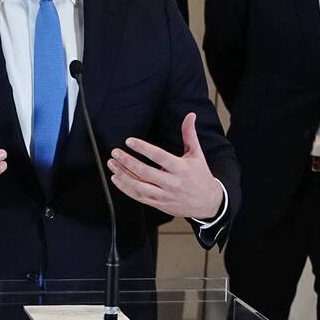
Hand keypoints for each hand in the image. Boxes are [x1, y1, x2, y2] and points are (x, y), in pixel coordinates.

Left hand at [108, 114, 225, 219]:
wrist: (207, 203)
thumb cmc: (200, 176)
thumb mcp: (197, 154)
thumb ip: (189, 134)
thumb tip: (190, 115)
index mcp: (181, 168)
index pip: (159, 156)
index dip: (143, 148)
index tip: (129, 141)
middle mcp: (172, 183)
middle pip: (145, 171)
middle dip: (127, 161)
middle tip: (115, 152)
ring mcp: (164, 195)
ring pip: (139, 185)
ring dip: (123, 174)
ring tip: (112, 164)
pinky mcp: (158, 204)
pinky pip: (138, 196)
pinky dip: (125, 188)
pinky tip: (116, 178)